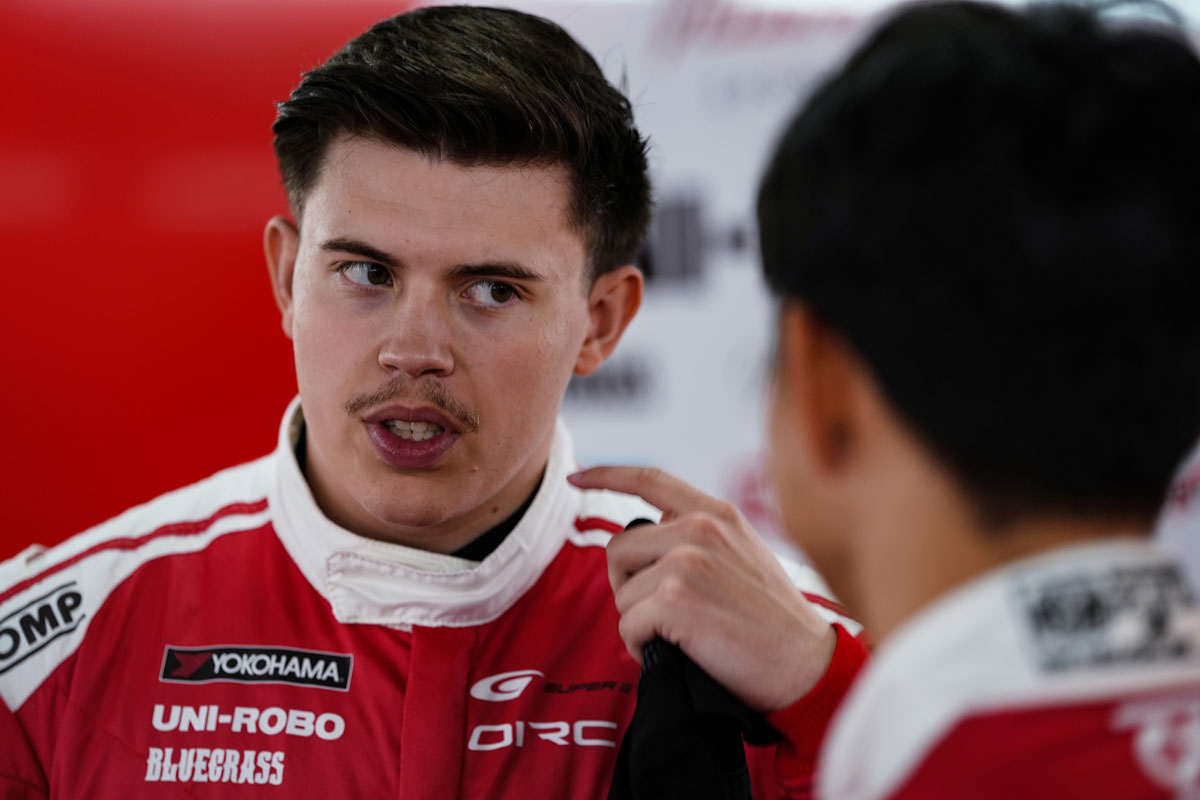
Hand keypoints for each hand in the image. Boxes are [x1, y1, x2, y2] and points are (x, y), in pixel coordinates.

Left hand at [567, 466, 837, 712]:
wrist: (805, 665)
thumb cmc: (774, 621)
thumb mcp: (744, 554)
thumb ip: (702, 536)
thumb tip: (653, 526)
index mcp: (717, 514)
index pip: (649, 479)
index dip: (605, 475)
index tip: (576, 476)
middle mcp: (700, 529)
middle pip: (618, 550)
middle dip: (628, 587)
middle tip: (661, 613)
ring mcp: (687, 562)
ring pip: (622, 594)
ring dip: (640, 622)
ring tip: (683, 634)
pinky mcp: (676, 600)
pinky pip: (627, 626)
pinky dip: (642, 646)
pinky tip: (680, 651)